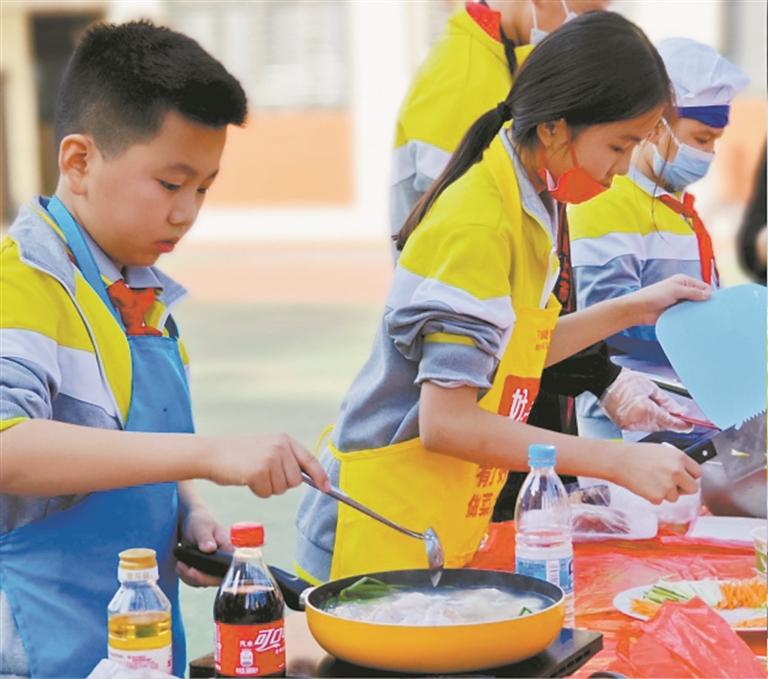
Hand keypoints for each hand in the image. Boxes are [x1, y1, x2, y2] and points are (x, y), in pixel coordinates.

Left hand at [176, 505, 229, 587]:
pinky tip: (181, 566)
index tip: (196, 571)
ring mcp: (213, 568)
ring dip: (189, 577)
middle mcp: (223, 561)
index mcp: (229, 550)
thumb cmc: (201, 521)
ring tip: (180, 564)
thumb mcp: (202, 527)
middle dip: (198, 577)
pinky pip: (196, 581)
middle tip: (185, 568)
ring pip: (204, 582)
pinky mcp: (204, 571)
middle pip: (215, 580)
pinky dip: (186, 576)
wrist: (191, 523)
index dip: (214, 576)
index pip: (228, 569)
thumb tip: (210, 548)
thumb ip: (206, 538)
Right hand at [203, 433, 330, 496]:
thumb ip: (287, 459)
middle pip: (296, 481)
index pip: (310, 460)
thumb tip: (314, 479)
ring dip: (268, 488)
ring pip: (282, 489)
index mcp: (284, 439)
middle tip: (263, 473)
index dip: (320, 476)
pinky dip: (258, 491)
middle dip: (281, 484)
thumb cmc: (240, 455)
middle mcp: (280, 446)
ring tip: (253, 473)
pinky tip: (247, 478)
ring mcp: (270, 458)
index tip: (328, 488)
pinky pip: (267, 493)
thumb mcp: (267, 448)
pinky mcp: (259, 471)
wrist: (213, 453)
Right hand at [599, 369, 691, 431]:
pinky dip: (646, 422)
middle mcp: (636, 420)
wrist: (605, 381)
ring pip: (651, 428)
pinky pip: (640, 427)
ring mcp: (628, 424)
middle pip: (660, 426)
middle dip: (668, 421)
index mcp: (644, 409)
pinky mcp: (623, 425)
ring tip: (655, 408)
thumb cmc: (624, 380)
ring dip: (657, 421)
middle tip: (676, 415)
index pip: (668, 421)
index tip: (688, 425)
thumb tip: (679, 410)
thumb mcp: (651, 387)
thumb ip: (667, 402)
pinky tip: (646, 413)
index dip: (680, 423)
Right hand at [614, 442, 701, 504]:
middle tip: (670, 484)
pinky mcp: (658, 496)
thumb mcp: (661, 451)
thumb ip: (676, 461)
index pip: (698, 472)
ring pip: (675, 497)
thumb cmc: (636, 454)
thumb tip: (685, 472)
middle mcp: (677, 471)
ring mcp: (668, 485)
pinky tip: (645, 486)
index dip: (690, 476)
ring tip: (651, 482)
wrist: (618, 461)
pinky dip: (653, 496)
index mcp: (679, 457)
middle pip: (693, 488)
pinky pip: (661, 501)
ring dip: (666, 493)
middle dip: (683, 488)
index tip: (684, 477)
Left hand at [625, 274, 710, 325]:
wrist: (639, 309)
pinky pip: (687, 315)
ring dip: (696, 312)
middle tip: (707, 311)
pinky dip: (690, 318)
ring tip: (701, 317)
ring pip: (694, 308)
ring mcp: (679, 303)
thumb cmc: (653, 295)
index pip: (703, 286)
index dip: (708, 293)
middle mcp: (683, 291)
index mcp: (683, 281)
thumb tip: (708, 295)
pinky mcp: (675, 313)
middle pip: (700, 297)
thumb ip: (692, 292)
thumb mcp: (675, 290)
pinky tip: (694, 322)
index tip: (711, 302)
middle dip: (703, 303)